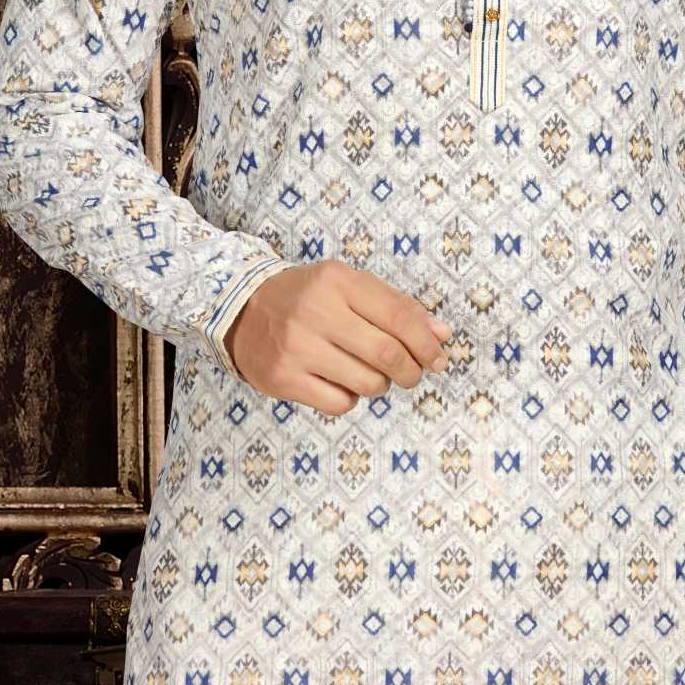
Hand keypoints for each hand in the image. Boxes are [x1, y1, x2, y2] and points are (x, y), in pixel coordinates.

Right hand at [223, 258, 452, 411]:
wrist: (242, 309)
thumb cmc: (308, 297)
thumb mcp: (349, 286)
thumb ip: (397, 306)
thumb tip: (442, 334)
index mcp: (338, 281)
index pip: (398, 315)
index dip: (426, 342)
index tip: (438, 357)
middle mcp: (316, 312)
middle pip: (387, 354)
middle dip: (411, 371)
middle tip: (413, 374)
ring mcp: (297, 347)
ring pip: (367, 383)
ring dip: (381, 384)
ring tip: (371, 373)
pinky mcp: (283, 378)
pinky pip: (339, 403)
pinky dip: (351, 398)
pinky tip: (341, 382)